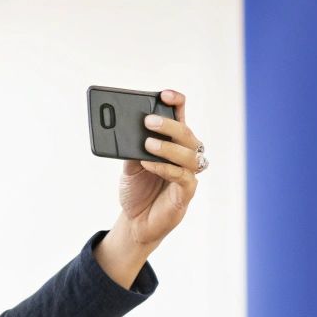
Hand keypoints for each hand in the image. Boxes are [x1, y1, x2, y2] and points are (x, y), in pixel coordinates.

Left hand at [114, 89, 204, 250]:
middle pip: (187, 134)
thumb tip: (126, 131)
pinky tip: (149, 164)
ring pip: (189, 154)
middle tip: (148, 121)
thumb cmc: (137, 190)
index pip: (181, 116)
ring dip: (169, 147)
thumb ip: (131, 149)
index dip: (177, 103)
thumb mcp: (129, 166)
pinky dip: (165, 168)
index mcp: (172, 144)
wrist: (135, 222)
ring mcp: (187, 175)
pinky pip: (182, 176)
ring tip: (148, 144)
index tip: (164, 94)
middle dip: (169, 125)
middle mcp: (184, 156)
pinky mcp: (186, 193)